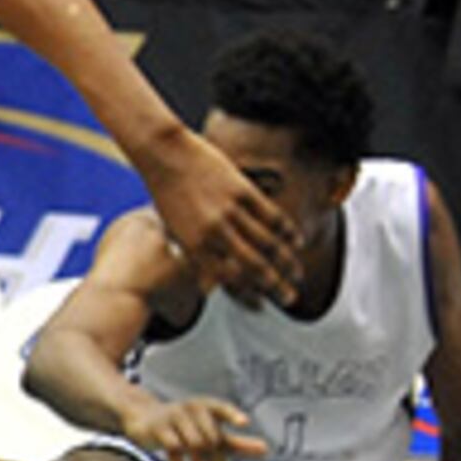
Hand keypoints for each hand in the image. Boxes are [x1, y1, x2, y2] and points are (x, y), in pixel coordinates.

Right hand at [119, 392, 265, 460]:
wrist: (143, 417)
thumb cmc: (185, 427)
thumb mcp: (211, 433)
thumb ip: (237, 442)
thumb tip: (266, 450)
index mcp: (206, 407)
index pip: (221, 408)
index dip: (232, 414)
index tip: (244, 423)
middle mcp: (191, 409)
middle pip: (211, 439)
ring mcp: (173, 417)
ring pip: (194, 446)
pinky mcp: (157, 428)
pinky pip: (173, 449)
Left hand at [138, 128, 301, 305]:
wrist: (162, 154)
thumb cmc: (165, 192)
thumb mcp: (173, 231)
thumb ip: (192, 256)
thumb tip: (207, 284)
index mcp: (192, 245)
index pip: (226, 280)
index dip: (247, 296)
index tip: (261, 306)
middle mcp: (212, 232)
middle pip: (253, 267)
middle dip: (275, 287)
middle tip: (290, 298)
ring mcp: (229, 211)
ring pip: (267, 244)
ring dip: (286, 263)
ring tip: (297, 274)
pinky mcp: (242, 191)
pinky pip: (272, 216)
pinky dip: (287, 231)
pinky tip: (296, 241)